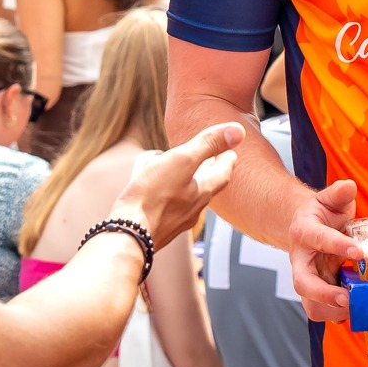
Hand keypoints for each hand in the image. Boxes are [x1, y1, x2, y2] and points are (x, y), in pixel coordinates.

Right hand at [118, 123, 242, 243]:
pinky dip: (172, 196)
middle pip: (209, 186)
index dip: (228, 157)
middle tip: (213, 159)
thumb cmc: (152, 197)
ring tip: (185, 173)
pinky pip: (171, 208)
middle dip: (212, 171)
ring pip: (190, 199)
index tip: (230, 150)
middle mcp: (194, 209)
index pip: (224, 172)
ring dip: (192, 184)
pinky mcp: (159, 227)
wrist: (129, 235)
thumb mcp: (182, 160)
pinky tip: (160, 194)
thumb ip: (208, 144)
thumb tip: (239, 131)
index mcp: (203, 191)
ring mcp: (176, 221)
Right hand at [288, 178, 358, 323]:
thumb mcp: (330, 199)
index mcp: (304, 231)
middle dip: (323, 293)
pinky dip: (337, 315)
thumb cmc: (322, 214)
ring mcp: (306, 278)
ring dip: (331, 310)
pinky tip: (357, 309)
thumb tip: (349, 186)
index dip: (336, 245)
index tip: (358, 252)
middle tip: (346, 298)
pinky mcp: (315, 292)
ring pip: (309, 303)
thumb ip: (338, 193)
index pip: (317, 238)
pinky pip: (321, 310)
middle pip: (302, 282)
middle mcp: (300, 259)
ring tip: (355, 309)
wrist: (306, 227)